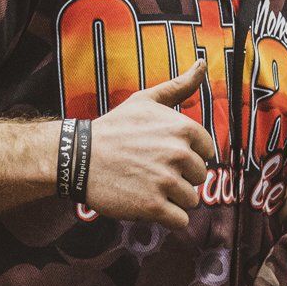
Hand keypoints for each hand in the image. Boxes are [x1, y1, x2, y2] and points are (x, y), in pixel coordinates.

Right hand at [85, 61, 217, 228]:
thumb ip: (179, 86)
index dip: (187, 156)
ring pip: (190, 200)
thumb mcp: (145, 100)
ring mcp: (166, 181)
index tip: (163, 154)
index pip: (207, 152)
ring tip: (147, 186)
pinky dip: (167, 218)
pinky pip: (180, 221)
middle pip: (199, 177)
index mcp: (183, 129)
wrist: (79, 157)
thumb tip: (202, 64)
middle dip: (180, 178)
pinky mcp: (153, 207)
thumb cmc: (114, 128)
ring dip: (172, 199)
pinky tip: (147, 204)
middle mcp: (178, 154)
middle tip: (151, 171)